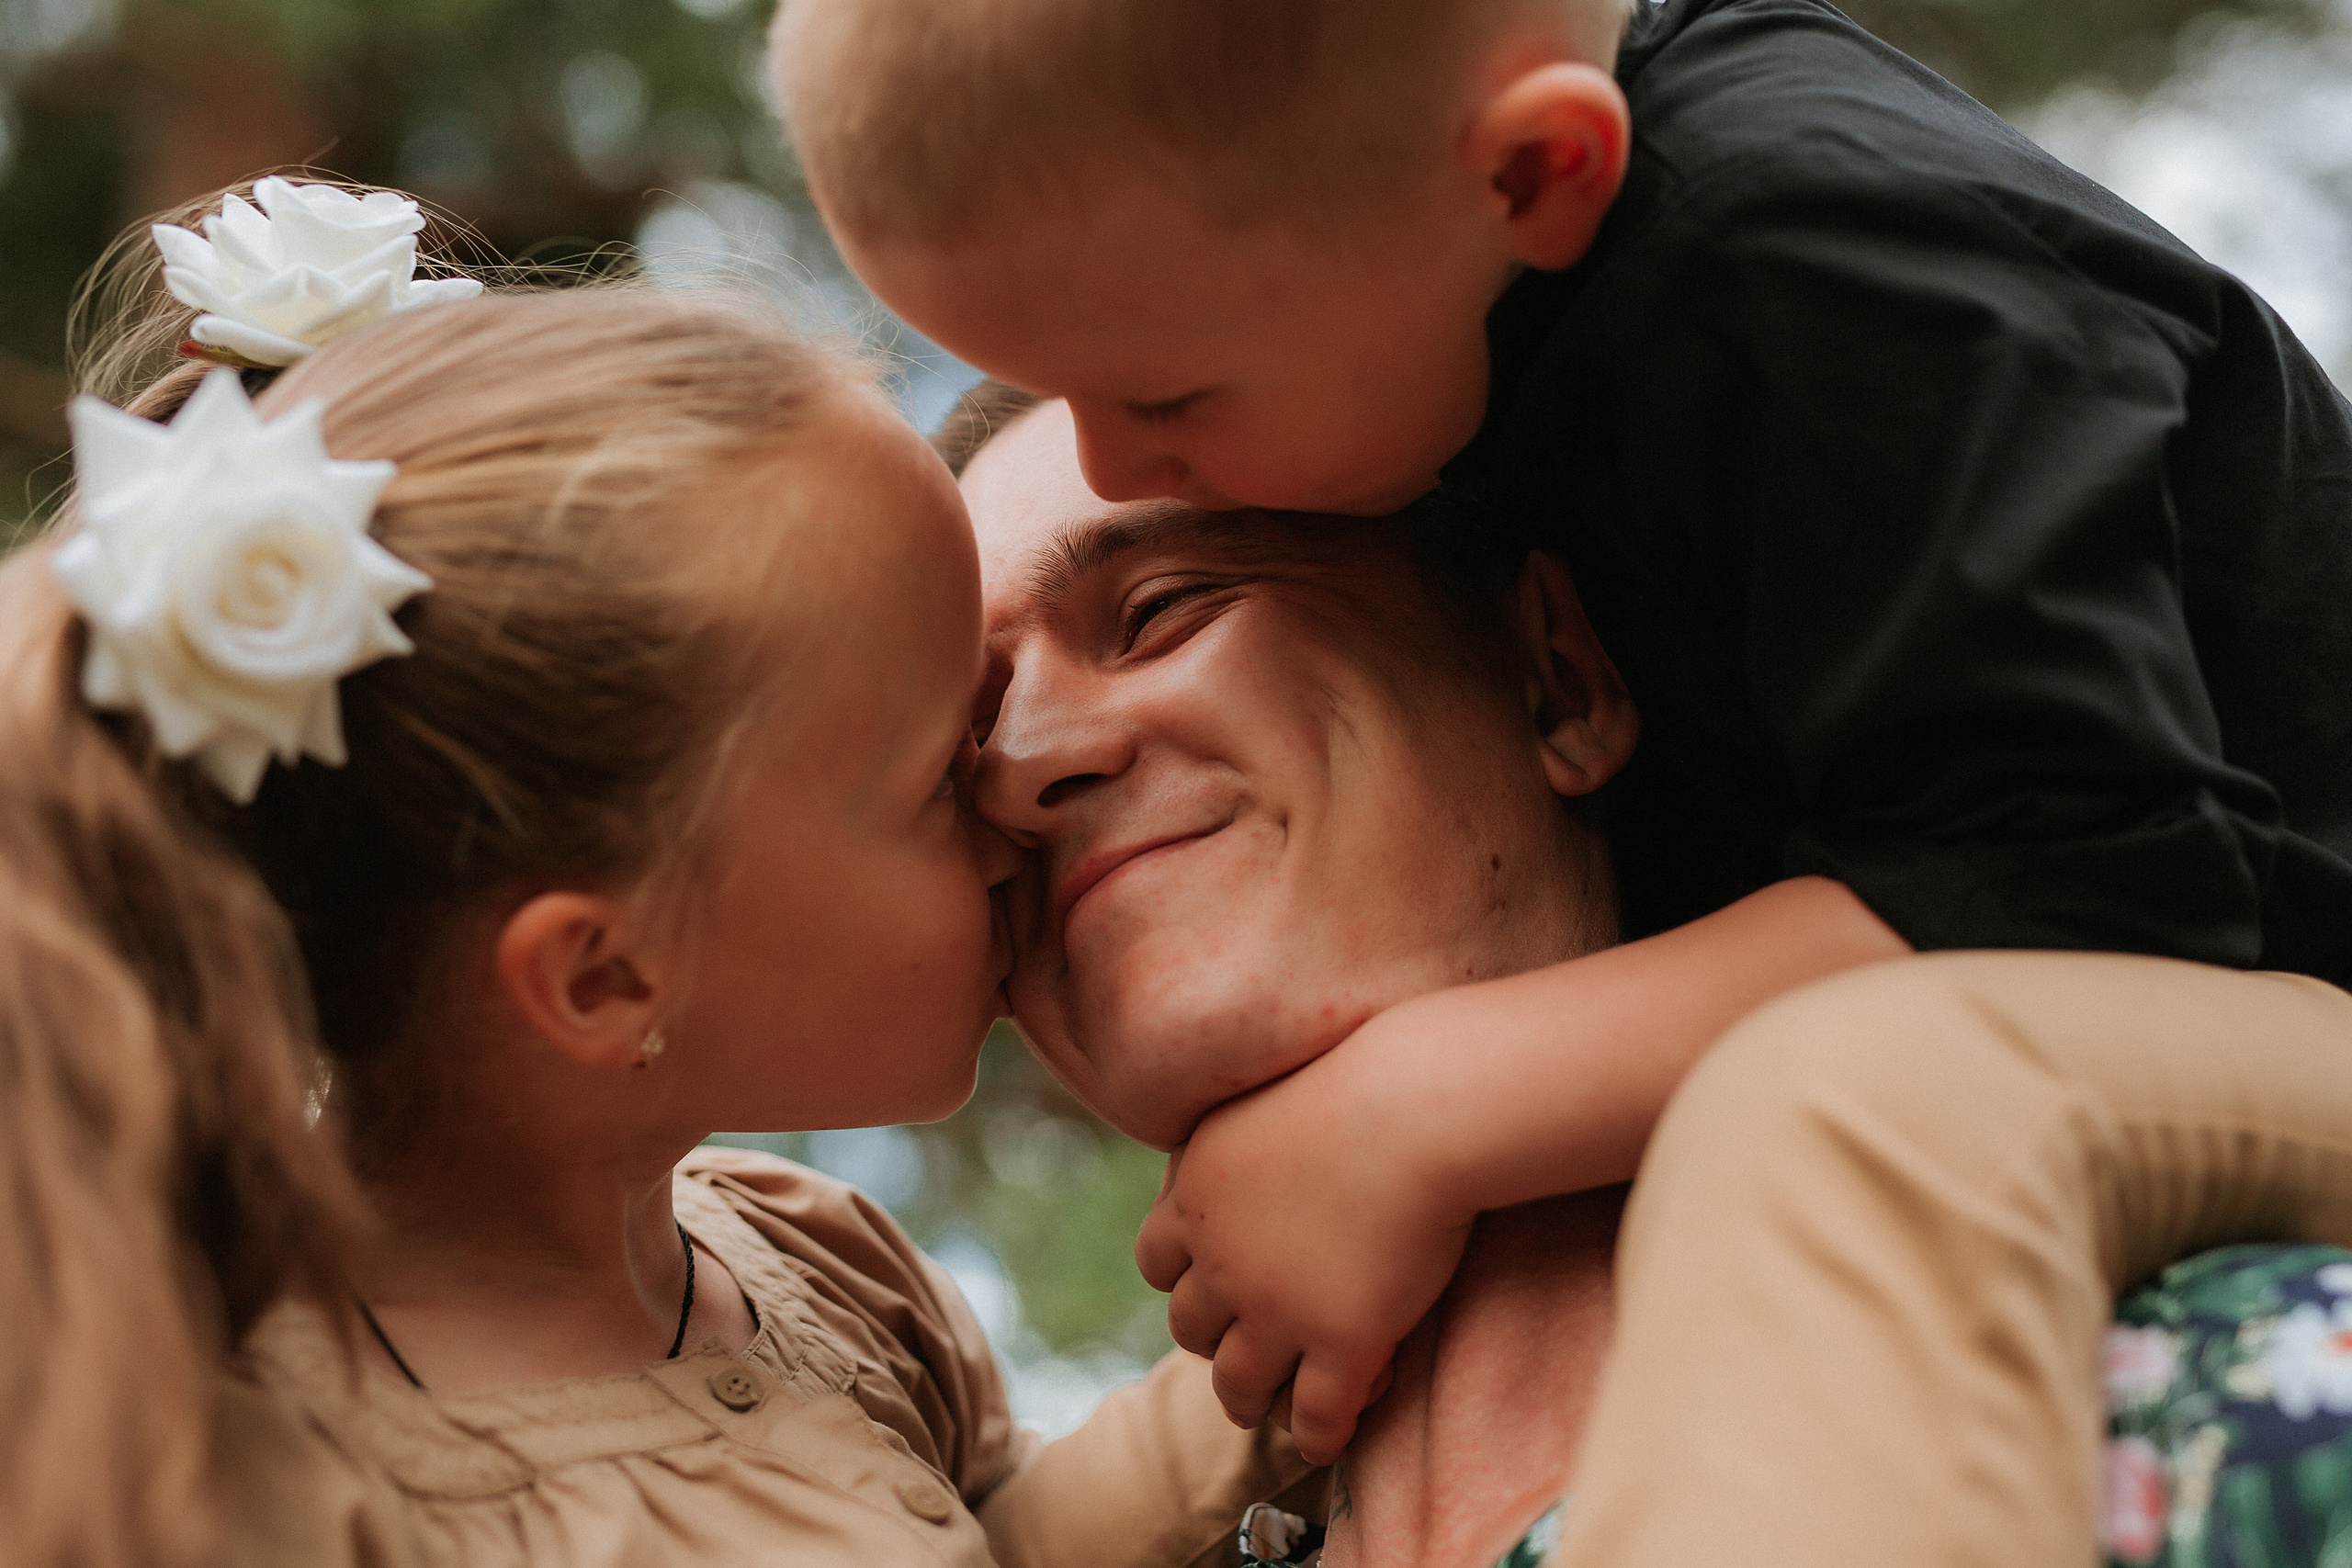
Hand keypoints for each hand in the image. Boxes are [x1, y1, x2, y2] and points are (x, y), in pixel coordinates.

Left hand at [1135, 1005, 1475, 1464]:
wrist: (1416, 1107)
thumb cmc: (1358, 1077)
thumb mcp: (1263, 1098)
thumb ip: (1241, 1137)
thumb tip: (1249, 1142)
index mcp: (1196, 1196)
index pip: (1155, 1261)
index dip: (1183, 1279)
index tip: (1208, 1283)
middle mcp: (1223, 1262)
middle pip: (1190, 1328)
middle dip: (1213, 1341)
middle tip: (1243, 1347)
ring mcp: (1278, 1311)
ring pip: (1239, 1386)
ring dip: (1250, 1401)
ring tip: (1268, 1410)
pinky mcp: (1343, 1344)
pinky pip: (1315, 1416)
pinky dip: (1317, 1435)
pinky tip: (1331, 1439)